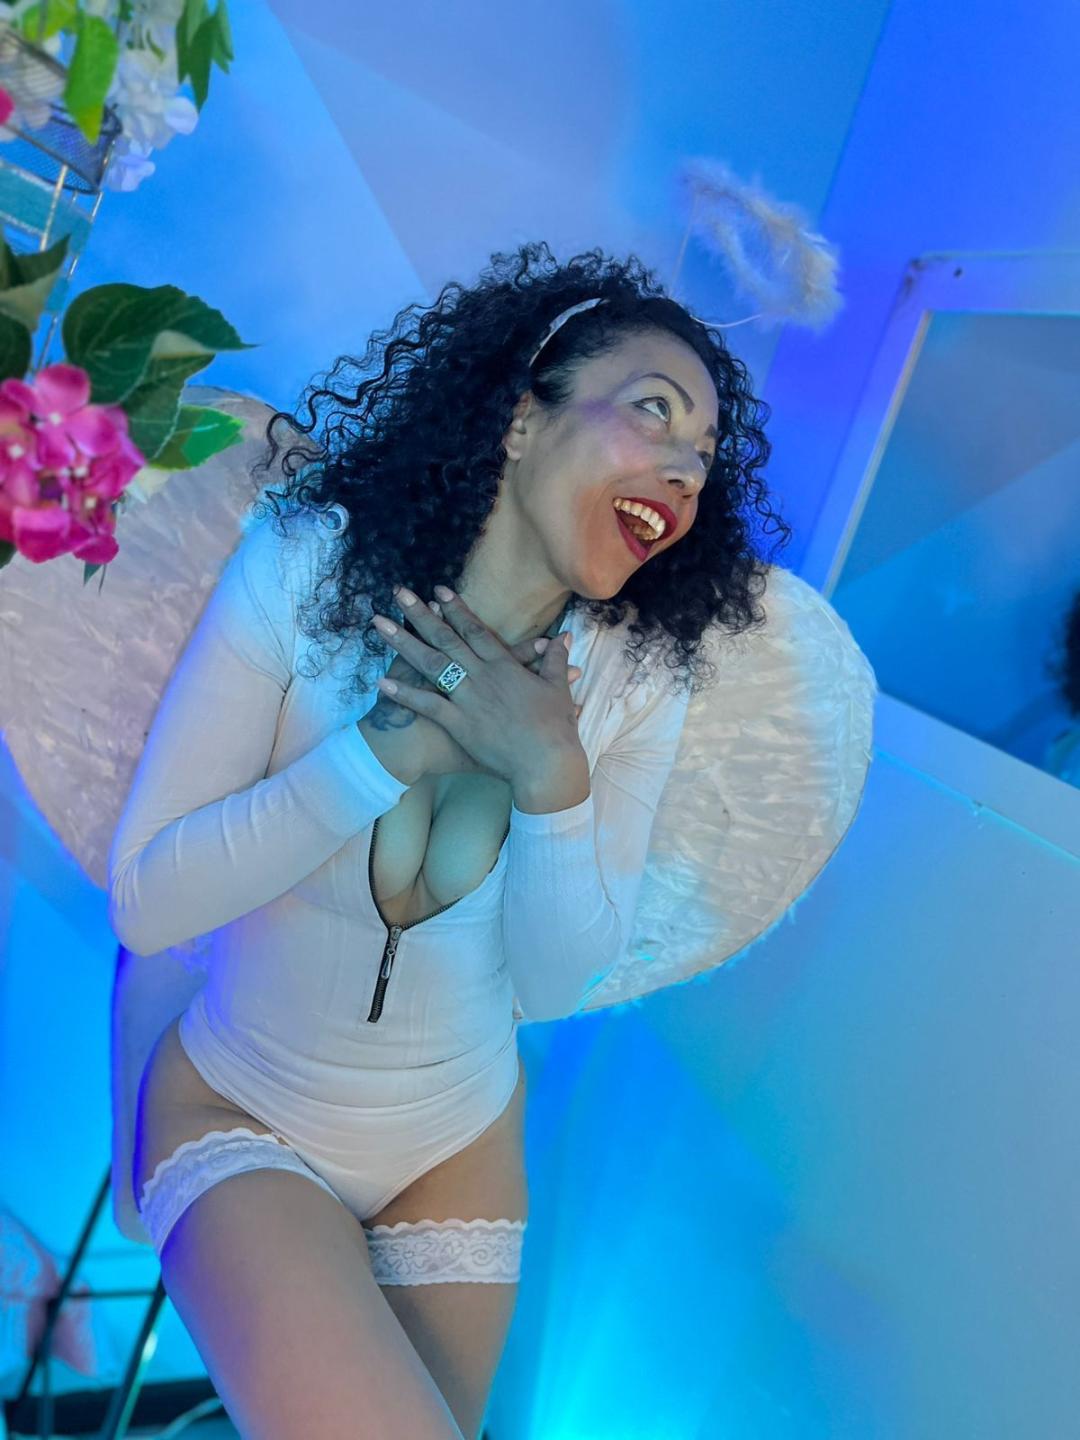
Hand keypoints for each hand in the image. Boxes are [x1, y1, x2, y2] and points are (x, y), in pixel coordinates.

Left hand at [372, 586, 582, 784]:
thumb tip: (562, 637)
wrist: (546, 762)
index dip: (456, 610)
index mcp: (504, 666)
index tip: (438, 592)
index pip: (475, 631)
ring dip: (403, 643)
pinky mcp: (458, 724)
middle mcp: (481, 676)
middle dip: (421, 615)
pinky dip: (405, 693)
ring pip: (430, 665)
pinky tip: (382, 681)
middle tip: (400, 594)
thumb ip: (555, 660)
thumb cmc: (555, 728)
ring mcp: (467, 699)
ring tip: (379, 625)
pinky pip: (427, 705)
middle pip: (446, 639)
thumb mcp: (558, 689)